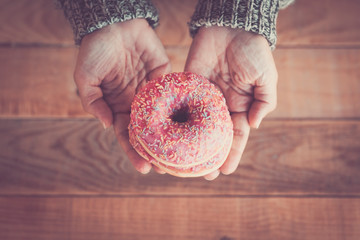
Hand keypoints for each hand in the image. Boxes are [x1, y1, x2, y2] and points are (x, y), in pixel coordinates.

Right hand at [74, 19, 170, 173]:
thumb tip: (107, 126)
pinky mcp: (166, 78)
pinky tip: (191, 124)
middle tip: (168, 168)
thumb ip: (93, 102)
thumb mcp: (86, 77)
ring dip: (172, 136)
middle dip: (156, 150)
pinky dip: (183, 110)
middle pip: (148, 132)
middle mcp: (137, 104)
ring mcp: (153, 93)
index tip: (143, 168)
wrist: (115, 24)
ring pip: (165, 118)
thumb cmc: (96, 50)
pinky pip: (175, 96)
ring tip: (182, 154)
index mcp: (118, 107)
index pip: (127, 135)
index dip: (134, 152)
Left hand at [185, 26, 277, 179]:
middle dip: (208, 155)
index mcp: (238, 106)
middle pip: (212, 135)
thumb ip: (264, 101)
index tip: (225, 171)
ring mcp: (202, 96)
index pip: (235, 136)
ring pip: (193, 124)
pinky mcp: (188, 85)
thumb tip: (254, 126)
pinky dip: (174, 119)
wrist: (231, 26)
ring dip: (188, 143)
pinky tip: (167, 134)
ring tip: (180, 161)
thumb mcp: (266, 77)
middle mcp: (219, 105)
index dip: (231, 154)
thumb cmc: (253, 51)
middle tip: (201, 174)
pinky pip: (180, 104)